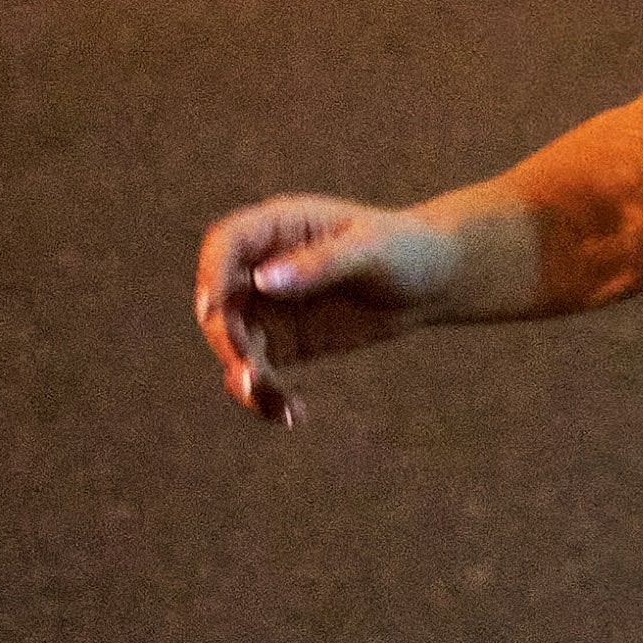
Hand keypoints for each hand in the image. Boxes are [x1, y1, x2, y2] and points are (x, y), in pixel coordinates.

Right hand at [194, 191, 457, 423]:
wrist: (431, 280)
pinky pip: (258, 373)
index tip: (213, 308)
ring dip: (243, 377)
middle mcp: (263, 267)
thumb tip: (263, 281)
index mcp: (279, 228)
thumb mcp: (370, 250)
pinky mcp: (282, 344)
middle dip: (227, 339)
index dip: (211, 274)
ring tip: (274, 403)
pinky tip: (292, 414)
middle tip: (252, 373)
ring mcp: (269, 307)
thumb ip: (320, 263)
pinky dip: (266, 397)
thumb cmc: (403, 248)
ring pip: (233, 344)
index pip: (225, 244)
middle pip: (220, 302)